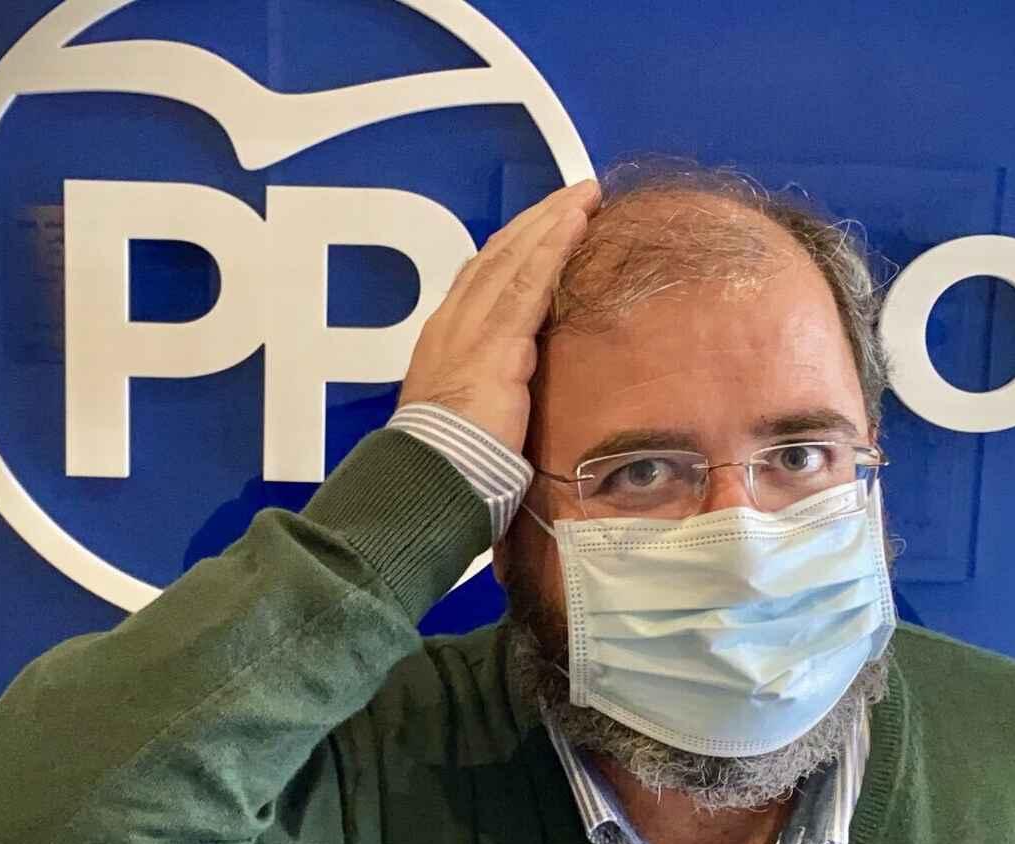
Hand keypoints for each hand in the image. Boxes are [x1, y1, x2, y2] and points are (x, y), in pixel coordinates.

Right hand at [397, 179, 598, 452]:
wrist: (429, 479)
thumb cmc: (451, 462)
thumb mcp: (467, 414)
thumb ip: (489, 390)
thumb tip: (512, 393)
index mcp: (445, 340)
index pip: (481, 278)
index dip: (514, 246)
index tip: (542, 224)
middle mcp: (454, 323)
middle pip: (499, 256)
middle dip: (537, 221)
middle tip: (574, 194)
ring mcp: (473, 328)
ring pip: (514, 258)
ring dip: (552, 221)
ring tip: (584, 195)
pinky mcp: (498, 341)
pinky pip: (530, 281)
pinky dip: (554, 247)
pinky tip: (576, 222)